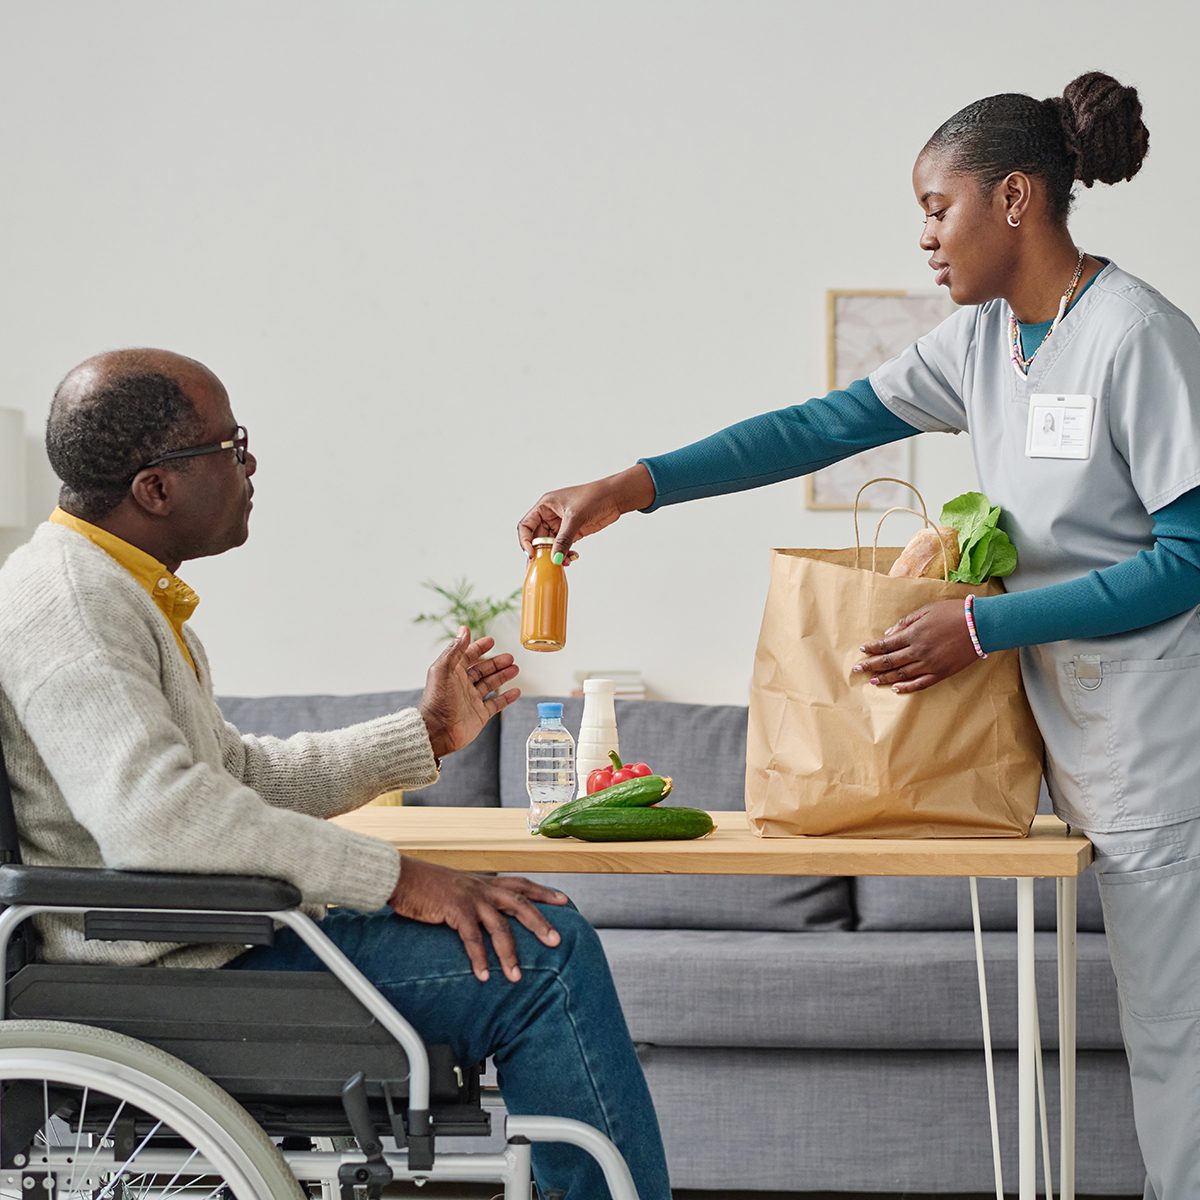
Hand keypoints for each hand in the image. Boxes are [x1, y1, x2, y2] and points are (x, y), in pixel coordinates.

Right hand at [388, 857, 568, 981]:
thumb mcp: (456, 888)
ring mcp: (470, 898)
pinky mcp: (454, 909)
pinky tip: (482, 976)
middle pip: (520, 903)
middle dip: (539, 923)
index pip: (522, 884)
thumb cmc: (426, 885)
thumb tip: (483, 917)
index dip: (543, 892)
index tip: (564, 901)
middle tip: (556, 941)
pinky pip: (471, 938)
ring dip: (509, 953)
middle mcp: (482, 887)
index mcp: (484, 882)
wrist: (402, 876)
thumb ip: (473, 900)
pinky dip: (478, 958)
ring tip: (516, 977)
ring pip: (499, 926)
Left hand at [419, 628, 519, 759]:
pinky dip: (507, 698)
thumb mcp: (444, 669)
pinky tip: (516, 691)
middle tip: (510, 657)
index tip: (491, 641)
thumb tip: (464, 629)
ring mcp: (472, 700)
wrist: (438, 731)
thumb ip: (455, 649)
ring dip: (503, 676)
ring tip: (515, 669)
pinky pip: (496, 704)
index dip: (479, 648)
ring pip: (491, 684)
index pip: (468, 656)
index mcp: (452, 673)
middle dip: (496, 662)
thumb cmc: (437, 700)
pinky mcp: (480, 714)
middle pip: (483, 670)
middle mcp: (462, 685)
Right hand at [517, 464, 655, 560]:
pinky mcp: (572, 532)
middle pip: (536, 538)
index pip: (526, 526)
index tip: (532, 553)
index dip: (525, 540)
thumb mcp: (575, 517)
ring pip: (549, 545)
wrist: (614, 497)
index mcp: (544, 506)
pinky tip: (570, 558)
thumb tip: (554, 558)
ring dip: (553, 555)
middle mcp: (549, 515)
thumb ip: (564, 539)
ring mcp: (560, 525)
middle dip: (540, 552)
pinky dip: (564, 554)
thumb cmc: (594, 497)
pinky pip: (562, 547)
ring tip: (561, 562)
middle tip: (543, 565)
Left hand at [854, 599, 979, 693]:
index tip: (862, 650)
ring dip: (885, 678)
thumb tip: (889, 634)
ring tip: (873, 681)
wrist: (982, 625)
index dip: (873, 648)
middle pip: (890, 661)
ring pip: (902, 674)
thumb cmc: (954, 613)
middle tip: (857, 669)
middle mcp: (918, 651)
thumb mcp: (927, 611)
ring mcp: (930, 664)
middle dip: (872, 665)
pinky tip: (896, 689)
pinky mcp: (941, 673)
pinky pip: (921, 683)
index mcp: (913, 634)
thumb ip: (906, 623)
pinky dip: (907, 688)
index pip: (886, 644)